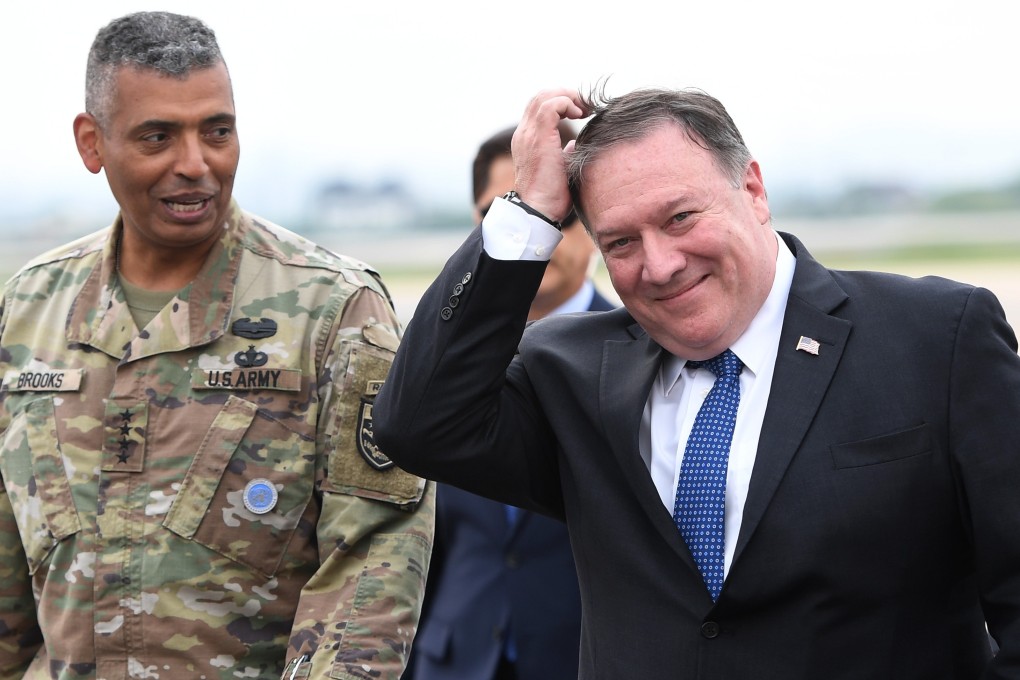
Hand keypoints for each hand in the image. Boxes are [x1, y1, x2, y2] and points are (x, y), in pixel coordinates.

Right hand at [510, 89, 587, 222]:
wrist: (539, 210)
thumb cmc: (550, 198)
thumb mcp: (559, 170)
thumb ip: (563, 154)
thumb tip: (573, 145)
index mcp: (527, 140)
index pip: (538, 108)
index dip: (560, 103)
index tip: (580, 112)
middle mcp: (524, 133)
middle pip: (540, 96)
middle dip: (566, 95)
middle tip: (586, 106)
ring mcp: (529, 134)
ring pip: (545, 96)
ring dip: (568, 97)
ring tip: (585, 108)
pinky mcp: (539, 136)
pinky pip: (552, 105)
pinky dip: (568, 103)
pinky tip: (580, 115)